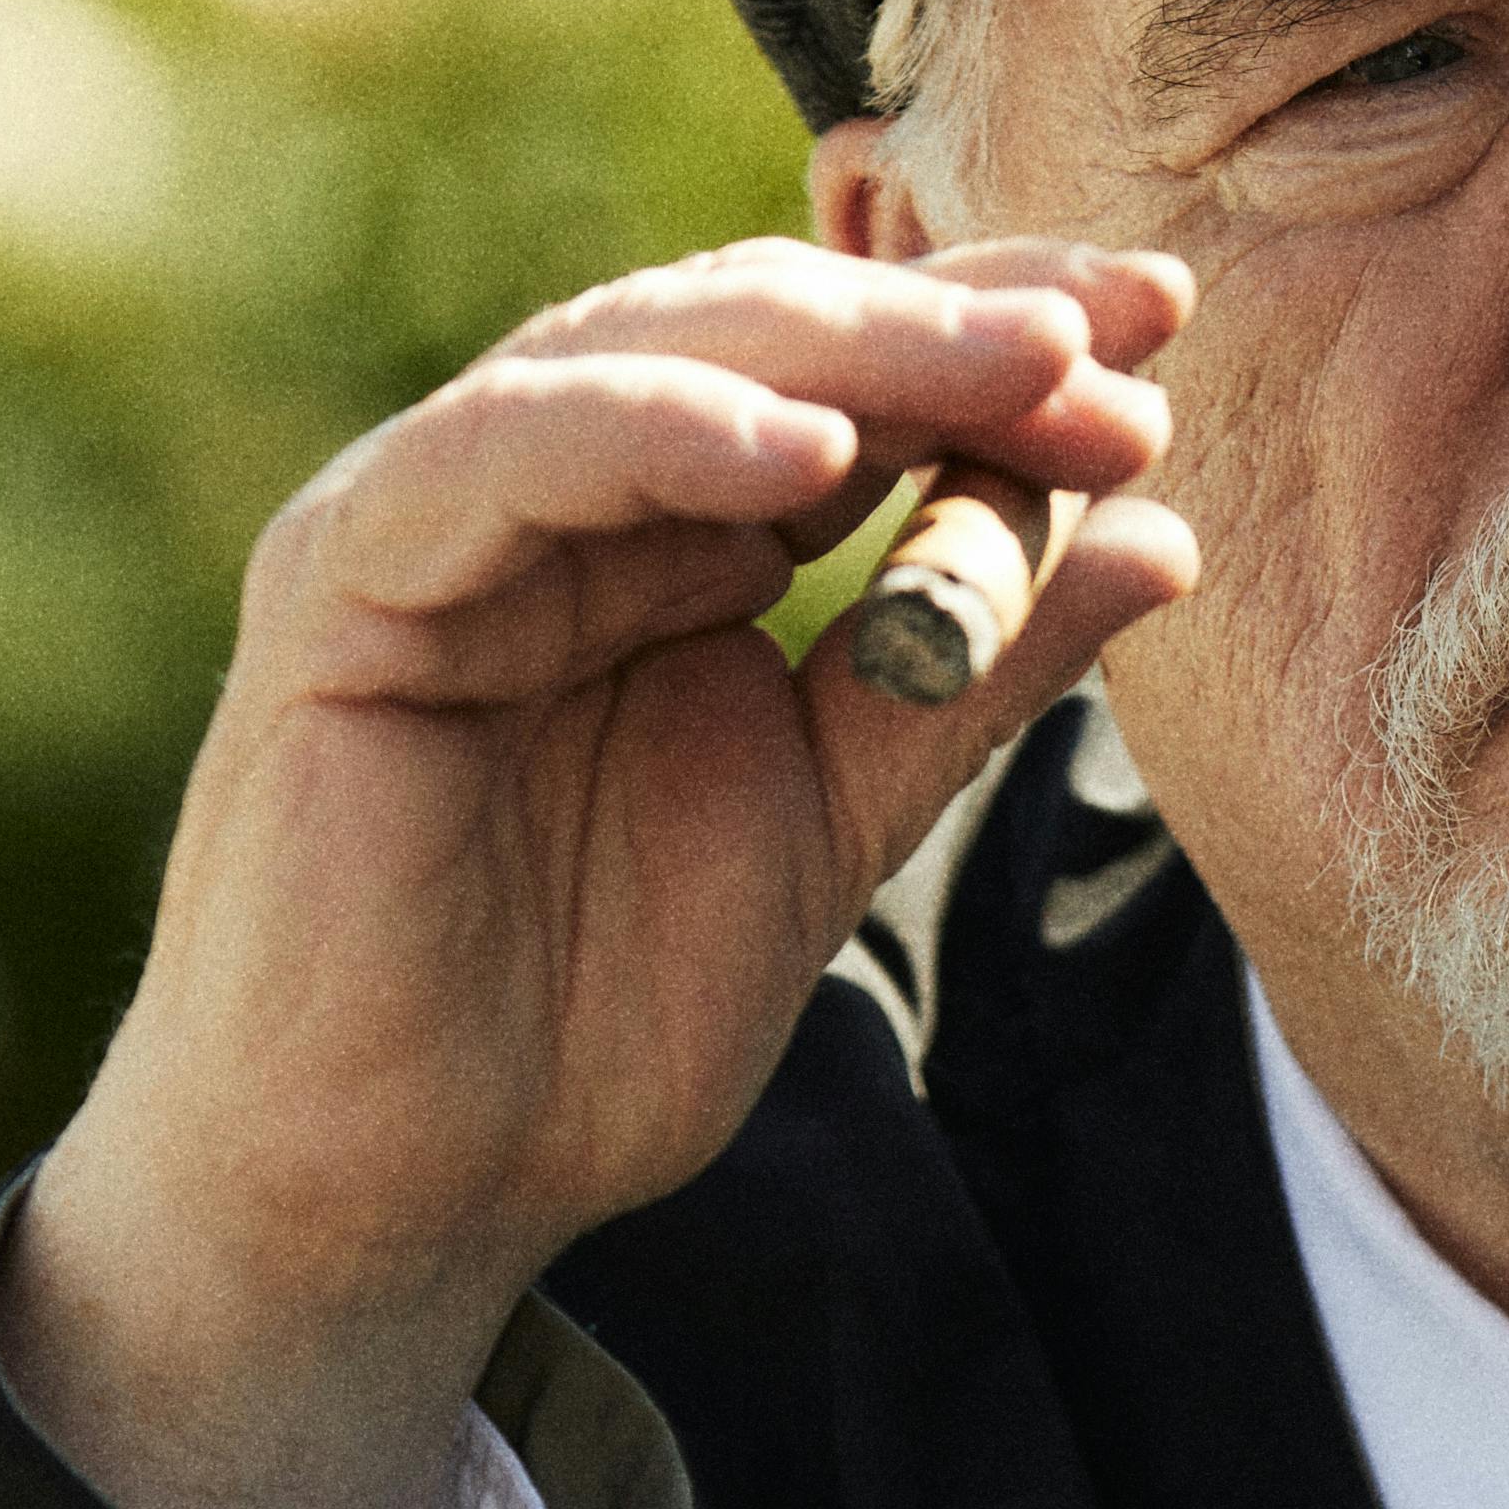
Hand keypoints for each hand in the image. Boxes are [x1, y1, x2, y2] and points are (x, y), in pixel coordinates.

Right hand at [7, 235, 1195, 1508]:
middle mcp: (549, 494)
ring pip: (639, 355)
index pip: (839, 376)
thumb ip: (975, 674)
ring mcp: (436, 520)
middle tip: (1113, 330)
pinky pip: (498, 459)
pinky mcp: (344, 581)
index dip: (992, 334)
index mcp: (662, 535)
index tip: (1159, 323)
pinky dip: (654, 434)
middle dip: (946, 322)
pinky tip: (802, 458)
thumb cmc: (596, 1015)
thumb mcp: (841, 818)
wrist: (417, 1187)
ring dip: (841, 352)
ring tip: (1011, 364)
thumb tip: (1164, 535)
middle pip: (757, 335)